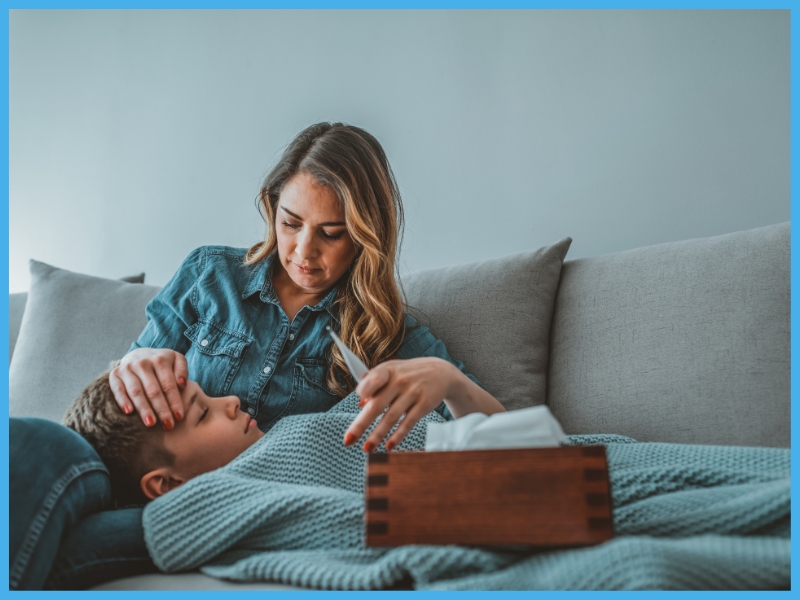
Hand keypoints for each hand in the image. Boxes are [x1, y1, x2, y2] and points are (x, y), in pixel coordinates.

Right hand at [109, 348, 188, 429]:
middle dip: (161, 409)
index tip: (179, 417)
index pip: (168, 384)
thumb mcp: (176, 359)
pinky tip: (129, 412)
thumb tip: (182, 384)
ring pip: (136, 391)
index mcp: (160, 360)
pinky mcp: (115, 374)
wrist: (139, 354)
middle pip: (153, 390)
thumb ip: (182, 370)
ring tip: (151, 423)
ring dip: (144, 408)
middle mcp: (142, 363)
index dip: (174, 401)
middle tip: (168, 425)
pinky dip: (122, 400)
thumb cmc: (162, 362)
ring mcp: (127, 369)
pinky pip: (117, 389)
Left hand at [343, 357, 458, 451]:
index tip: (358, 403)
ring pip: (391, 417)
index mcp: (387, 370)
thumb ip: (374, 384)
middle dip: (361, 424)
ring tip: (367, 449)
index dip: (364, 390)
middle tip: (348, 441)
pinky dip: (398, 435)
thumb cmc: (408, 374)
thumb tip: (360, 405)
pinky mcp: (424, 405)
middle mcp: (399, 381)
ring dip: (377, 435)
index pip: (373, 379)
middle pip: (377, 405)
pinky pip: (408, 422)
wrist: (441, 372)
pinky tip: (388, 446)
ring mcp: (412, 393)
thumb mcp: (391, 371)